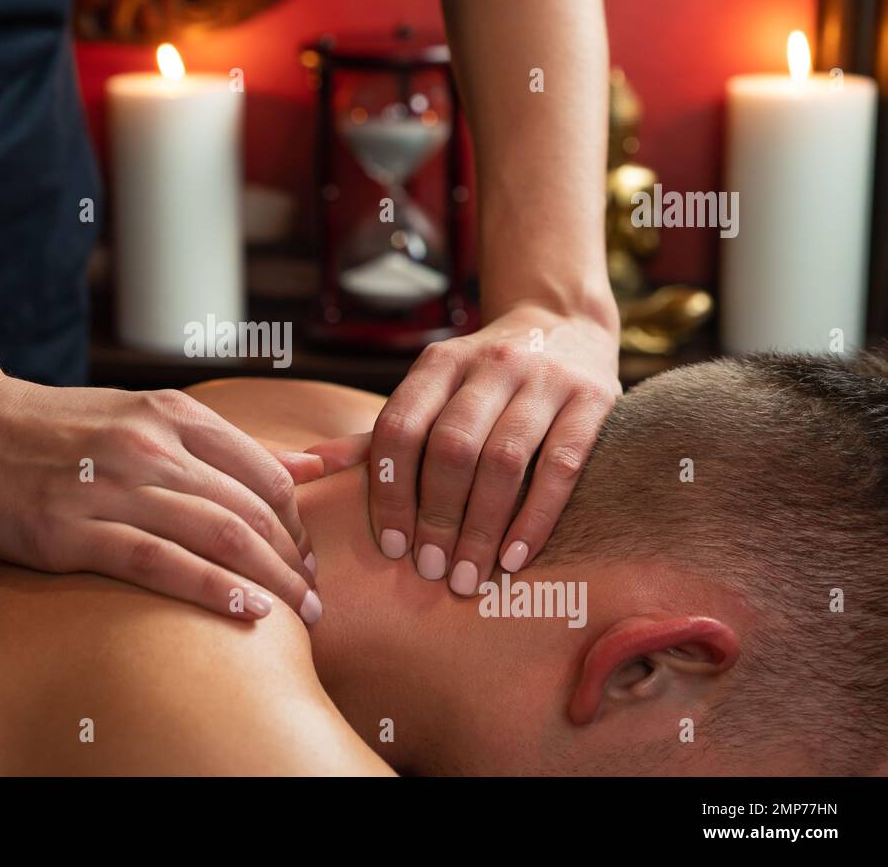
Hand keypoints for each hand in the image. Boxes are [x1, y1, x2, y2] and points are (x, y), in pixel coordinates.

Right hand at [0, 369, 322, 621]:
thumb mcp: (145, 416)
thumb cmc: (56, 429)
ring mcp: (111, 486)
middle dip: (294, 562)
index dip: (298, 524)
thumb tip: (310, 467)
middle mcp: (151, 445)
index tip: (305, 560)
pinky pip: (160, 562)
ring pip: (218, 535)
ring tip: (299, 616)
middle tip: (316, 601)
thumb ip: (224, 445)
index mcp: (172, 415)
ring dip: (270, 581)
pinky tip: (246, 612)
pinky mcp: (72, 530)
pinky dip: (212, 588)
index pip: (266, 475)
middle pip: (252, 510)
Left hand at [313, 304, 619, 593]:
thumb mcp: (429, 392)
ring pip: (504, 461)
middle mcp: (489, 365)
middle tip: (430, 571)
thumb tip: (305, 466)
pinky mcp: (592, 400)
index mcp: (438, 364)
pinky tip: (514, 558)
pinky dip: (534, 519)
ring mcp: (544, 380)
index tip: (392, 547)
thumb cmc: (482, 380)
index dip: (391, 491)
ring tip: (467, 575)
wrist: (565, 323)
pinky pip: (561, 468)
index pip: (400, 429)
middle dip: (436, 517)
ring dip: (481, 527)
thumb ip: (377, 434)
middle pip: (451, 449)